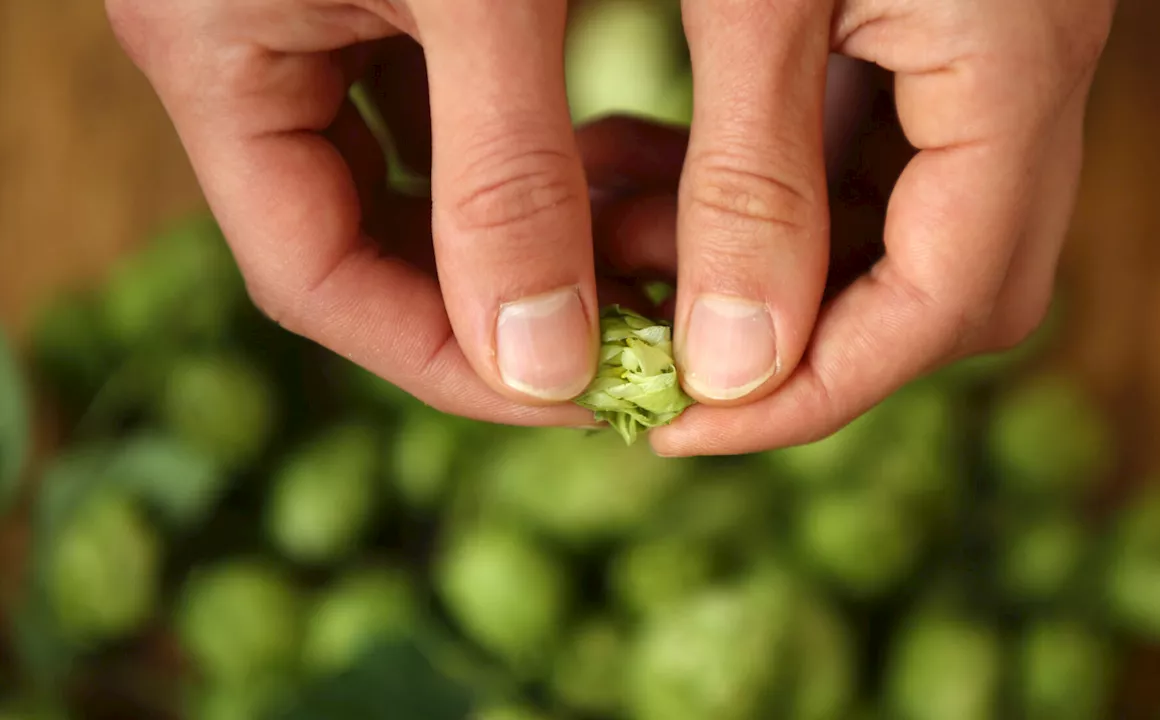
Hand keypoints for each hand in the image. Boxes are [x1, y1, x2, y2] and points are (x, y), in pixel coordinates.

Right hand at [105, 0, 686, 426]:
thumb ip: (502, 177)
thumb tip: (537, 368)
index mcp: (224, 55)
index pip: (317, 277)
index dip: (445, 359)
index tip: (580, 392)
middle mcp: (253, 46)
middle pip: (370, 243)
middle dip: (503, 301)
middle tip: (634, 332)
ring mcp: (314, 13)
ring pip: (424, 183)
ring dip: (537, 232)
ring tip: (657, 256)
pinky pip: (457, 108)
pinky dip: (541, 154)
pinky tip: (626, 162)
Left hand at [599, 0, 1115, 455]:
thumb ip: (749, 182)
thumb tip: (730, 372)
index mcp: (1017, 73)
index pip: (943, 305)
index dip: (811, 392)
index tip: (681, 427)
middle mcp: (1025, 87)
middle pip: (941, 296)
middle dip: (795, 342)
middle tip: (660, 350)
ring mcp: (984, 68)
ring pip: (891, 236)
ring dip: (755, 265)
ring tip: (620, 242)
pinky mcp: (928, 41)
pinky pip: (857, 162)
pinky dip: (758, 195)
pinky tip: (654, 174)